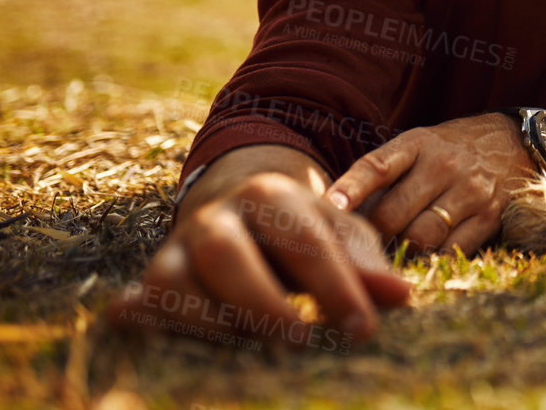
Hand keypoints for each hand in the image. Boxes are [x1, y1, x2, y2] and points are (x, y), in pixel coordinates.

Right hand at [107, 171, 412, 347]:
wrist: (240, 212)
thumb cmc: (301, 234)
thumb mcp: (339, 238)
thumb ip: (367, 267)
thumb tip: (401, 297)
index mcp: (271, 195)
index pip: (304, 240)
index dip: (334, 285)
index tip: (363, 329)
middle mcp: (217, 216)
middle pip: (227, 253)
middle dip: (262, 301)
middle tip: (299, 341)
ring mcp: (179, 247)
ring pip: (175, 281)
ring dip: (210, 321)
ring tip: (253, 349)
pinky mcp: (154, 278)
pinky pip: (144, 303)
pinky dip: (152, 326)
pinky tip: (174, 349)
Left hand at [326, 112, 536, 253]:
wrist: (516, 142)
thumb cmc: (453, 150)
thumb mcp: (420, 145)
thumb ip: (385, 174)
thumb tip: (340, 215)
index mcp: (418, 144)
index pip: (377, 167)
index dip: (351, 188)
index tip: (329, 207)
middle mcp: (444, 165)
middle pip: (392, 215)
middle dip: (375, 235)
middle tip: (367, 243)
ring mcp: (470, 192)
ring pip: (420, 238)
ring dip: (403, 250)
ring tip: (398, 249)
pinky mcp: (490, 216)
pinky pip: (451, 251)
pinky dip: (433, 259)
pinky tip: (427, 255)